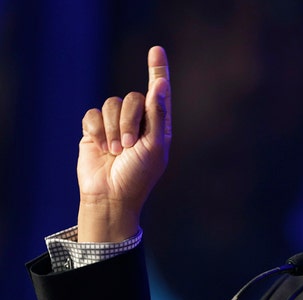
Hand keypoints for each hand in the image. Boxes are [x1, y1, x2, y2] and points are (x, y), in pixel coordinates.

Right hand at [77, 46, 171, 241]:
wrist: (110, 196)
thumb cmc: (138, 176)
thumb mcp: (154, 146)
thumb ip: (158, 114)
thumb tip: (161, 84)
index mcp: (158, 124)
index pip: (159, 92)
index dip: (157, 70)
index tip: (156, 49)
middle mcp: (138, 121)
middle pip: (133, 98)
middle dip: (129, 121)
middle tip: (128, 147)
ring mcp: (115, 124)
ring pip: (112, 104)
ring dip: (113, 129)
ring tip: (115, 151)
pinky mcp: (94, 129)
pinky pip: (92, 114)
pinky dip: (96, 130)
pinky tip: (100, 147)